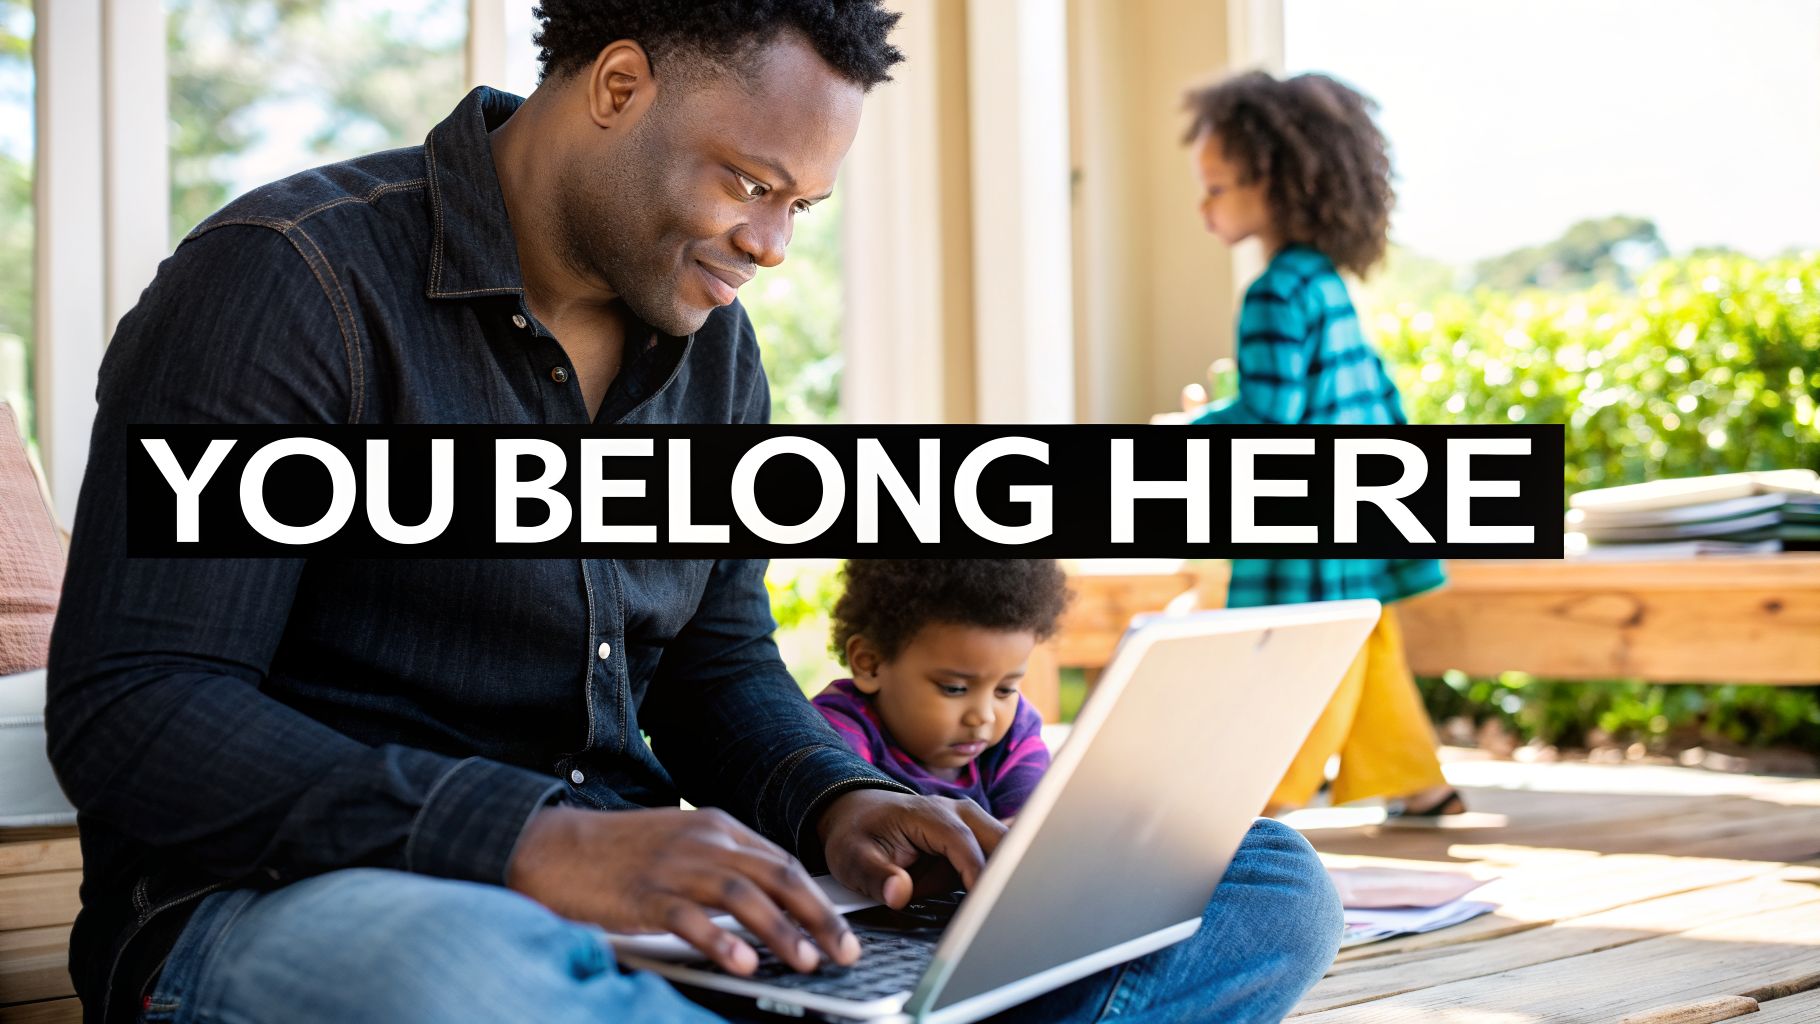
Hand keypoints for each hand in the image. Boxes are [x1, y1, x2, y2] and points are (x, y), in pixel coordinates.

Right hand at [506, 806, 858, 976]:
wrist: (555, 847)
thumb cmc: (620, 853)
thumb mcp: (682, 845)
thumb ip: (724, 864)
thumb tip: (772, 900)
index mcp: (717, 828)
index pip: (782, 863)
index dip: (816, 899)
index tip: (842, 931)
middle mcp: (704, 842)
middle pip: (776, 876)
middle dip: (816, 916)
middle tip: (845, 951)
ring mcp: (674, 867)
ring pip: (742, 895)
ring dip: (780, 931)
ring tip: (806, 962)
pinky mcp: (643, 894)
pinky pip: (689, 918)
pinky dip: (720, 940)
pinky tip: (742, 963)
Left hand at [816, 790, 1007, 909]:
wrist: (857, 815)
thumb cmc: (856, 834)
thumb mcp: (852, 858)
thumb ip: (875, 877)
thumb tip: (900, 893)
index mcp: (929, 815)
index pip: (963, 842)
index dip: (977, 872)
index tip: (985, 902)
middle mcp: (958, 814)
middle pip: (1000, 839)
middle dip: (1008, 871)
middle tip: (1007, 909)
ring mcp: (970, 827)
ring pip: (1004, 851)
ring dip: (1002, 878)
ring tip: (1000, 910)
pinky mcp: (973, 844)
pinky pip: (995, 862)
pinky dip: (996, 881)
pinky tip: (995, 903)